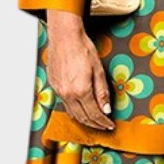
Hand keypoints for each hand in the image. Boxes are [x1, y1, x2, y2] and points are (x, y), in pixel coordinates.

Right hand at [45, 10, 114, 130]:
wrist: (65, 37)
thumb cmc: (82, 48)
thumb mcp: (98, 70)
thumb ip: (102, 92)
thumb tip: (106, 108)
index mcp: (81, 90)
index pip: (94, 114)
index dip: (103, 122)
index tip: (109, 125)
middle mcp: (67, 93)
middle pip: (82, 117)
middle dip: (94, 124)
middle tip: (103, 126)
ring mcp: (59, 90)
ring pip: (72, 113)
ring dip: (83, 119)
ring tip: (93, 120)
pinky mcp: (54, 85)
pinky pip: (64, 103)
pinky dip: (74, 109)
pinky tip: (80, 108)